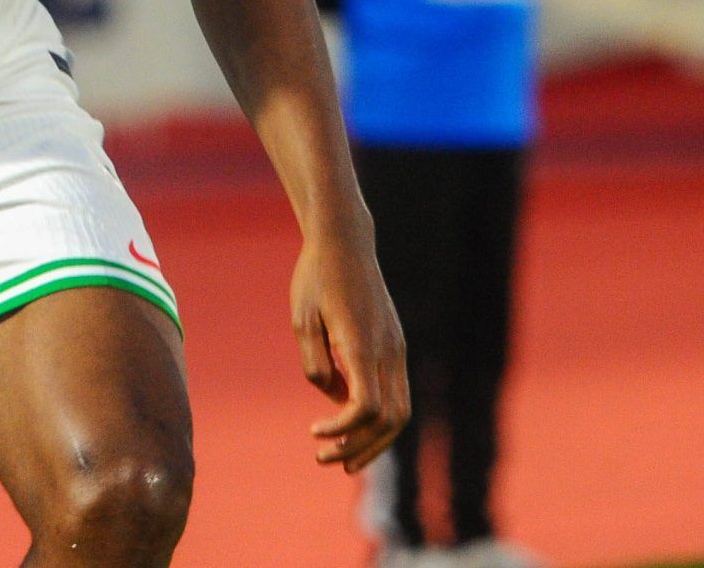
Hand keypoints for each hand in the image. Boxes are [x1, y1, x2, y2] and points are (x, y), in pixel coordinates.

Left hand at [290, 225, 408, 472]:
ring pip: (400, 410)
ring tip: (345, 458)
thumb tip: (333, 398)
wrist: (345, 242)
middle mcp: (387, 349)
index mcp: (362, 344)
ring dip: (375, 439)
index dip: (342, 429)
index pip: (366, 406)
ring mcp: (396, 347)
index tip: (315, 432)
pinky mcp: (395, 344)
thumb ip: (316, 365)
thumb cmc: (316, 278)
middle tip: (327, 460)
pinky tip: (351, 425)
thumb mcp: (302, 320)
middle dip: (362, 447)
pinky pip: (396, 391)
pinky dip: (379, 417)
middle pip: (390, 419)